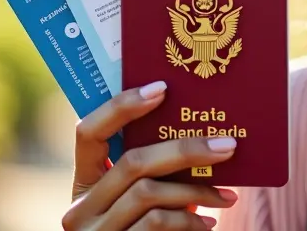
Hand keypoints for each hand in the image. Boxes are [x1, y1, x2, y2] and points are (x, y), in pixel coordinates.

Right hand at [62, 81, 238, 229]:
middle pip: (133, 162)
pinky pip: (156, 225)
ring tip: (227, 196)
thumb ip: (153, 170)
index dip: (121, 106)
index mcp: (84, 182)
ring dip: (196, 192)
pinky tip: (210, 224)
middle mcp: (79, 208)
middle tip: (228, 145)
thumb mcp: (141, 198)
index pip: (87, 132)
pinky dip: (189, 222)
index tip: (163, 89)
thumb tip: (204, 132)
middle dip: (186, 150)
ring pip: (148, 194)